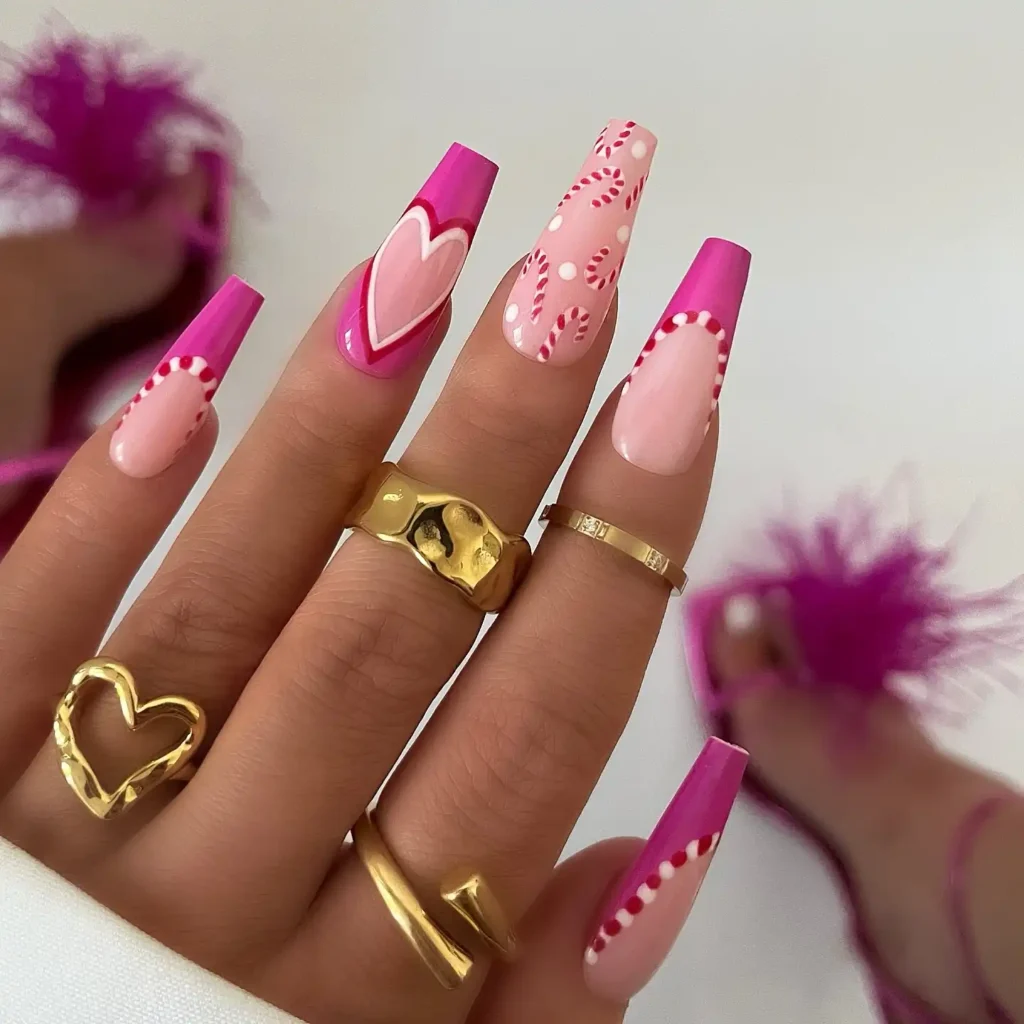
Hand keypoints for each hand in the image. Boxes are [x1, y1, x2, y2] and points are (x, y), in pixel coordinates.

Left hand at [0, 134, 722, 1022]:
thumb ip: (544, 1002)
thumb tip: (669, 838)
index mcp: (366, 990)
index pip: (534, 732)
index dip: (620, 543)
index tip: (686, 370)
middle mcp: (221, 900)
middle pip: (398, 632)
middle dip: (511, 429)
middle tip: (591, 250)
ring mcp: (72, 828)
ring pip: (233, 598)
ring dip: (342, 416)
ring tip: (436, 242)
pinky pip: (32, 616)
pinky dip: (119, 489)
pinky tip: (202, 351)